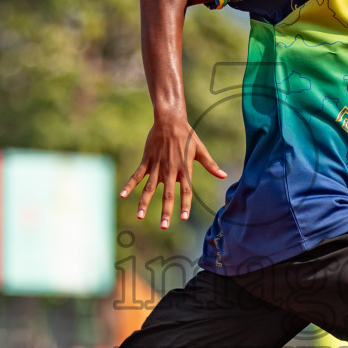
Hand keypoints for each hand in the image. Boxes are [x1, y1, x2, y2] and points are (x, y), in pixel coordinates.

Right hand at [120, 114, 226, 229]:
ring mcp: (156, 166)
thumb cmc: (187, 135)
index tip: (184, 218)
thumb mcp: (200, 150)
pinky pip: (136, 176)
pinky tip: (123, 195)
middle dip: (165, 211)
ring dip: (144, 203)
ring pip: (149, 188)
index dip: (185, 204)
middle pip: (167, 194)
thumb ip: (210, 165)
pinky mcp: (147, 161)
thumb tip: (224, 175)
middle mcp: (169, 170)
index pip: (186, 191)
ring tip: (140, 216)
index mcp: (184, 169)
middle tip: (164, 226)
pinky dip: (129, 185)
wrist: (169, 121)